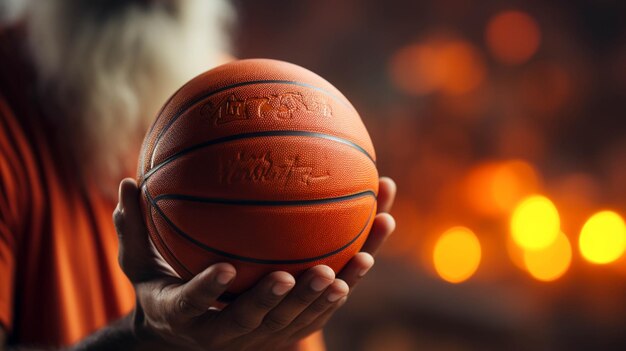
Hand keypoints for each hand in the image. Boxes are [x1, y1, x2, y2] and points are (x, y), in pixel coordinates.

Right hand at [113, 177, 395, 350]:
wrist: (183, 341)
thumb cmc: (161, 294)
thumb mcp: (137, 269)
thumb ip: (133, 231)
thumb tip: (124, 182)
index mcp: (186, 316)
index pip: (197, 305)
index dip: (210, 289)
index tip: (225, 269)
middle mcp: (228, 334)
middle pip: (266, 322)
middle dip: (294, 299)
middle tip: (320, 272)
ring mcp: (262, 337)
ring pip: (304, 320)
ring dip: (336, 292)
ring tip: (365, 258)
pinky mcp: (285, 332)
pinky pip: (320, 311)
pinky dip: (346, 283)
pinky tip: (371, 247)